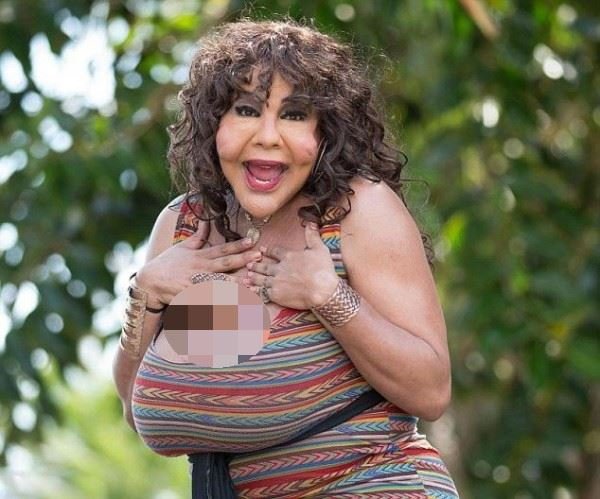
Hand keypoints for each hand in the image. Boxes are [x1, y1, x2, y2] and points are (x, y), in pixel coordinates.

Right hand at [136, 228, 262, 307]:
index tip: (252, 241)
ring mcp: (195, 282)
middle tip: (258, 257)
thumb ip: (198, 236)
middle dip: (243, 260)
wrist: (149, 282)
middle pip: (225, 263)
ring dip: (235, 284)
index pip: (222, 249)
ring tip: (252, 283)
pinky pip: (207, 300)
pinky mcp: (190, 296)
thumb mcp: (183, 247)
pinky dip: (218, 303)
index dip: (238, 245)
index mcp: (200, 256)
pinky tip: (232, 306)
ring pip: (219, 283)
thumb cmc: (168, 263)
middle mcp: (200, 268)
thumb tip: (205, 221)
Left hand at [244, 222, 339, 309]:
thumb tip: (311, 222)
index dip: (268, 250)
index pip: (275, 251)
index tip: (262, 249)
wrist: (322, 290)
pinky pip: (262, 292)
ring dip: (253, 276)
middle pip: (265, 266)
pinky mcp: (276, 294)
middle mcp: (279, 268)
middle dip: (256, 264)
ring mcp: (276, 282)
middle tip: (250, 263)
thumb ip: (312, 236)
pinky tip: (250, 289)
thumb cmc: (323, 270)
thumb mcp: (320, 248)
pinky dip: (255, 290)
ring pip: (261, 278)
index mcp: (288, 256)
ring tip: (247, 275)